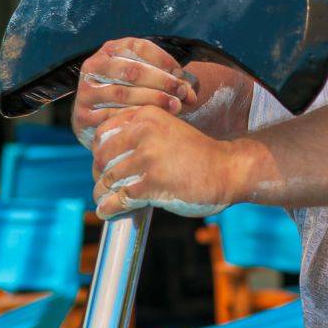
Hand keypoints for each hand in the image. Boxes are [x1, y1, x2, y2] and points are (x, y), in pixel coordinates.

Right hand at [71, 38, 198, 147]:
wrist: (99, 122)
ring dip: (153, 101)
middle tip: (183, 94)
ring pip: (124, 94)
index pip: (138, 46)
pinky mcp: (83, 115)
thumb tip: (190, 93)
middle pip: (132, 70)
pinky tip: (152, 121)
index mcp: (110, 50)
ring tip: (176, 107)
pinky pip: (113, 116)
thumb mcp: (149, 79)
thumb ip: (171, 81)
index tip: (182, 74)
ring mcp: (86, 91)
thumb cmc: (133, 95)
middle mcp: (94, 66)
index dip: (163, 59)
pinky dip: (135, 118)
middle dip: (162, 81)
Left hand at [91, 105, 243, 218]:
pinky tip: (107, 211)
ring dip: (102, 193)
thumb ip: (139, 134)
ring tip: (104, 200)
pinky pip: (119, 198)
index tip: (105, 163)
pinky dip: (109, 208)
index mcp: (146, 116)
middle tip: (105, 184)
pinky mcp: (152, 184)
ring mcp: (148, 158)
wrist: (228, 170)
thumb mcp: (167, 130)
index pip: (104, 131)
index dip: (99, 150)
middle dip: (99, 172)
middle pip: (102, 155)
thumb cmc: (197, 154)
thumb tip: (102, 155)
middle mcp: (144, 132)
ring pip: (108, 178)